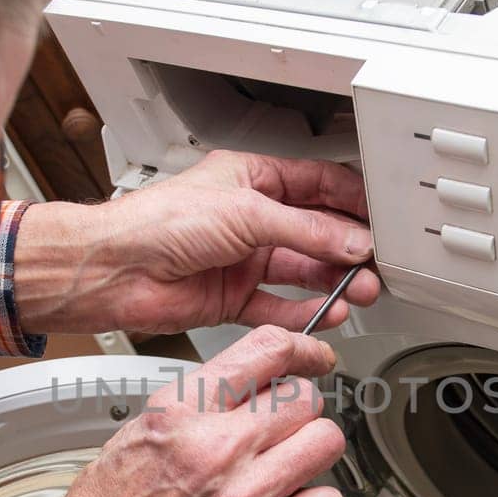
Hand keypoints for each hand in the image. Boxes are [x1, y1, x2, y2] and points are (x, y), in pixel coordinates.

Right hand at [0, 326, 344, 496]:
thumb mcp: (143, 426)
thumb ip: (202, 401)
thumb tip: (256, 384)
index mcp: (182, 409)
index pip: (268, 350)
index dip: (302, 350)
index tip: (312, 360)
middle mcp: (215, 446)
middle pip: (305, 398)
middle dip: (298, 411)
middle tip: (282, 429)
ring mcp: (241, 496)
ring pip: (325, 443)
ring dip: (311, 452)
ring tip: (286, 467)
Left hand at [14, 151, 380, 338]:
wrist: (116, 270)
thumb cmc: (158, 222)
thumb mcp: (246, 213)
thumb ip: (306, 230)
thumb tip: (351, 240)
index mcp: (251, 179)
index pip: (317, 185)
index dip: (351, 201)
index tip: (381, 221)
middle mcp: (249, 218)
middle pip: (314, 232)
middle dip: (347, 250)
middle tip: (374, 267)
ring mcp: (242, 259)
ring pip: (301, 271)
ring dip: (331, 283)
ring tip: (357, 292)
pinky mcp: (232, 297)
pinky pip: (278, 307)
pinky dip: (303, 315)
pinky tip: (324, 317)